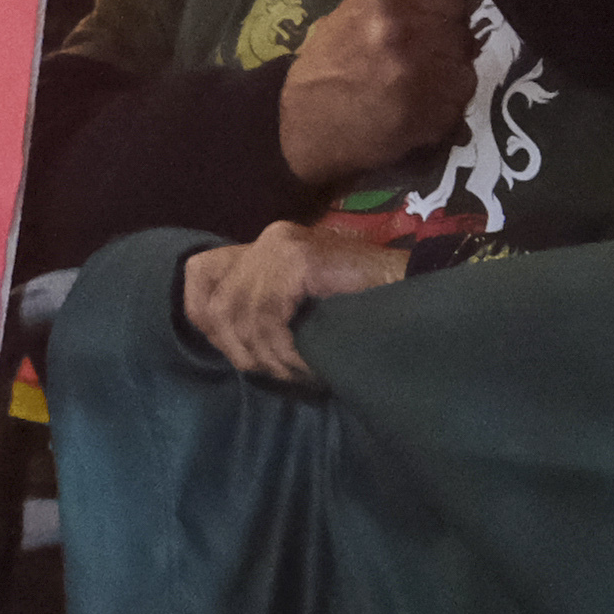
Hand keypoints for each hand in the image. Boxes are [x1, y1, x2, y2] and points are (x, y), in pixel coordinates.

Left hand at [175, 220, 407, 387]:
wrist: (414, 288)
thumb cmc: (363, 305)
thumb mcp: (302, 306)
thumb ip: (264, 308)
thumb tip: (221, 339)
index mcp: (264, 245)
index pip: (199, 276)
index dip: (204, 319)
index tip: (238, 352)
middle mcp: (268, 239)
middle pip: (216, 306)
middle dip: (240, 351)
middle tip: (276, 375)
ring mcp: (281, 246)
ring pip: (241, 317)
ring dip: (269, 358)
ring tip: (299, 375)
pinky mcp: (297, 259)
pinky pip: (267, 317)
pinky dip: (285, 350)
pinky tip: (308, 364)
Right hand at [279, 0, 474, 189]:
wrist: (302, 128)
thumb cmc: (326, 67)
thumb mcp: (354, 12)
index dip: (450, 6)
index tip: (443, 19)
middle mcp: (403, 27)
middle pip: (461, 25)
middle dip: (450, 39)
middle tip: (429, 57)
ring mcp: (418, 70)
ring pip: (465, 61)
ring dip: (451, 71)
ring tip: (422, 83)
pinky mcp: (428, 110)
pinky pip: (460, 96)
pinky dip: (449, 101)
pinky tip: (423, 105)